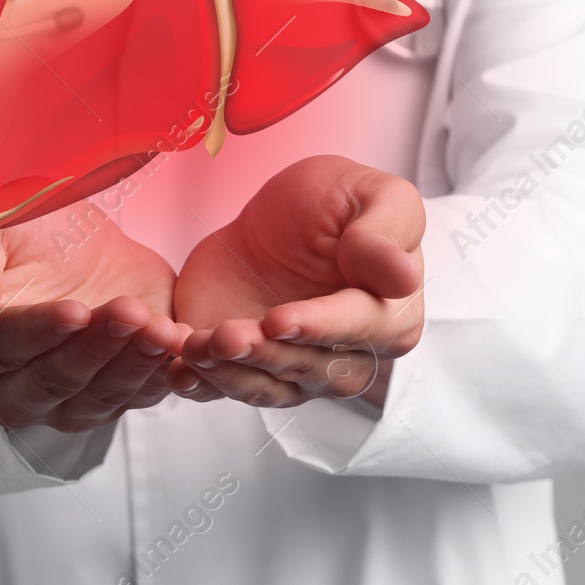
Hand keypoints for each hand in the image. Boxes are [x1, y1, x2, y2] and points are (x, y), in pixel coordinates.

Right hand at [0, 199, 185, 433]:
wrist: (66, 237)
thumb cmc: (9, 228)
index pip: (0, 348)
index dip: (38, 332)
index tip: (74, 310)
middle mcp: (10, 386)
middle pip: (52, 381)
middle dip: (94, 348)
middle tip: (127, 311)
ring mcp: (64, 398)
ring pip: (97, 397)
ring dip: (132, 365)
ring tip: (161, 329)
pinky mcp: (113, 393)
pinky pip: (138, 396)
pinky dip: (162, 375)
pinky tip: (180, 346)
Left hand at [170, 155, 424, 408]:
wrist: (270, 223)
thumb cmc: (332, 205)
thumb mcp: (367, 195)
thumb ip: (385, 233)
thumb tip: (405, 276)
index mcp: (388, 315)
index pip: (356, 330)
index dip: (318, 327)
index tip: (279, 319)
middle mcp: (346, 356)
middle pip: (308, 368)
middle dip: (264, 354)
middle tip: (226, 335)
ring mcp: (294, 371)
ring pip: (266, 388)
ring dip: (228, 373)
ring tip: (194, 346)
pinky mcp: (246, 372)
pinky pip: (226, 390)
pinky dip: (201, 385)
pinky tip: (178, 371)